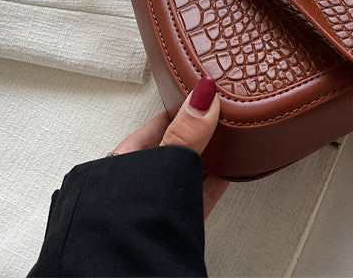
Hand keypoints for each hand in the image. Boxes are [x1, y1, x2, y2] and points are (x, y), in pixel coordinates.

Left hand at [111, 77, 228, 217]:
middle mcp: (139, 181)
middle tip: (224, 112)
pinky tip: (229, 171)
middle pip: (175, 146)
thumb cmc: (122, 225)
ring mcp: (157, 204)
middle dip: (199, 131)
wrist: (122, 275)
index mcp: (124, 160)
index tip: (207, 92)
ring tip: (231, 137)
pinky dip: (216, 180)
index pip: (160, 122)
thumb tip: (204, 95)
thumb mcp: (160, 165)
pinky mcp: (176, 223)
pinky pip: (200, 194)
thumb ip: (185, 133)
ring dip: (208, 156)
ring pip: (188, 171)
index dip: (184, 105)